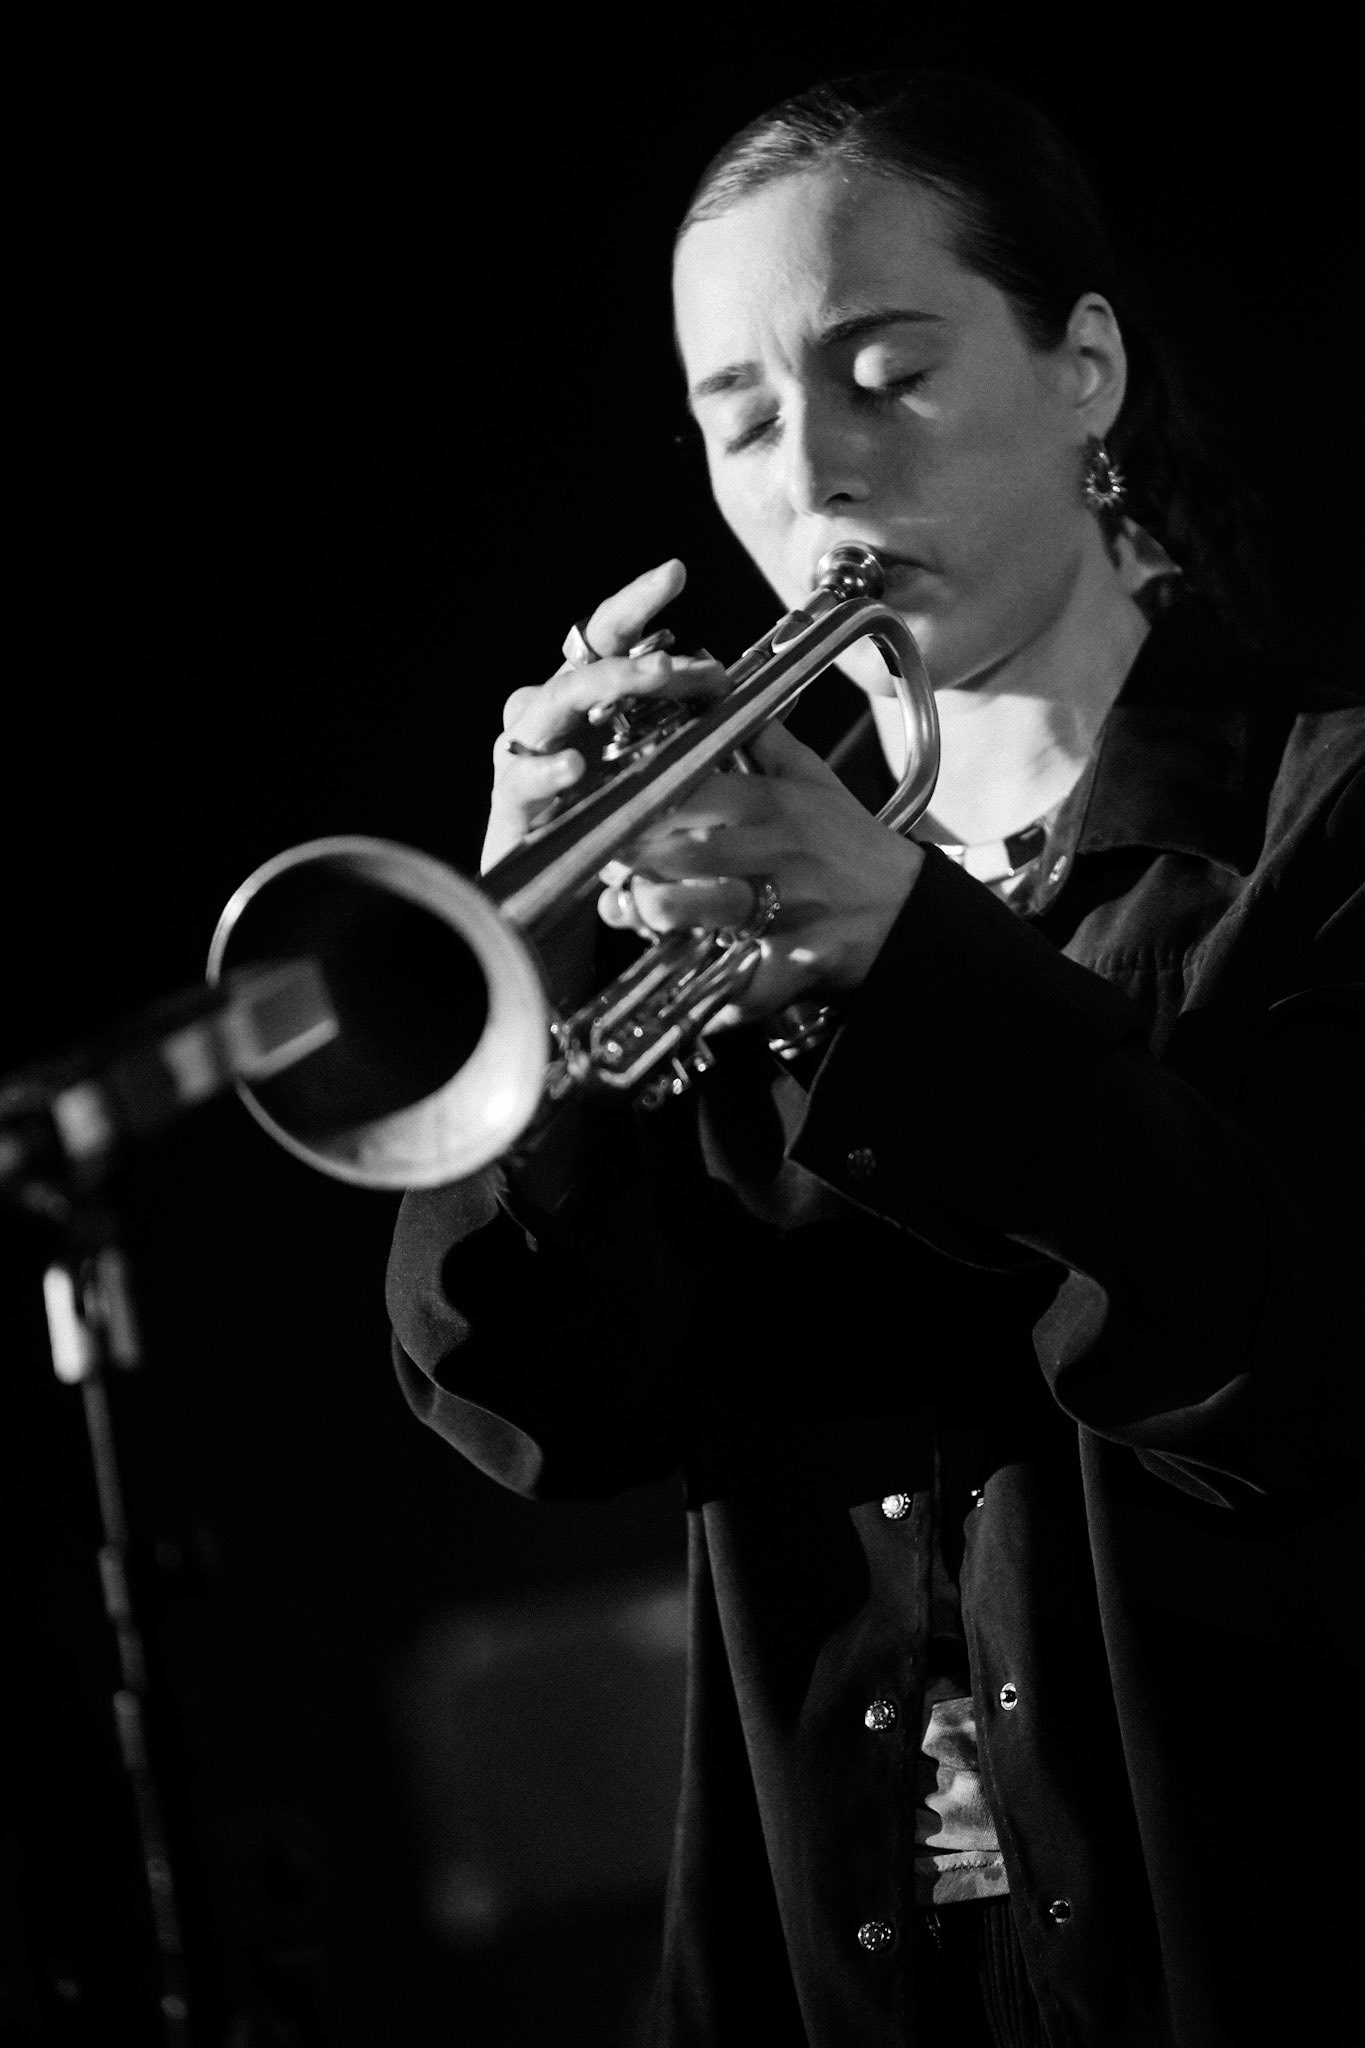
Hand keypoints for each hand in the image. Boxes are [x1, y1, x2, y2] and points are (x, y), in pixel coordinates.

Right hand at [482, 560, 728, 872]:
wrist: (549, 892)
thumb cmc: (603, 822)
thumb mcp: (654, 768)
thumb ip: (686, 725)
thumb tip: (740, 684)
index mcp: (586, 697)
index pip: (609, 637)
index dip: (637, 601)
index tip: (676, 573)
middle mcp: (551, 712)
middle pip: (583, 662)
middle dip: (632, 652)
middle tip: (677, 660)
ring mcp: (525, 751)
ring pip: (554, 702)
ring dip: (604, 686)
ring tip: (652, 681)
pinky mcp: (510, 800)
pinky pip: (523, 777)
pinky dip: (549, 769)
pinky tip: (575, 766)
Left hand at [599, 720, 925, 1023]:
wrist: (917, 911)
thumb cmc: (856, 845)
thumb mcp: (818, 782)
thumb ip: (767, 741)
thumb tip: (723, 693)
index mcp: (773, 803)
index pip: (689, 789)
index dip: (636, 804)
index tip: (604, 814)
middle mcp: (777, 849)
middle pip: (679, 848)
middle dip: (630, 863)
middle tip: (608, 871)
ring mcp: (790, 906)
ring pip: (700, 910)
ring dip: (659, 917)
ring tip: (641, 917)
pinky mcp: (802, 958)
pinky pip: (748, 983)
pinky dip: (718, 1000)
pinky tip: (695, 1003)